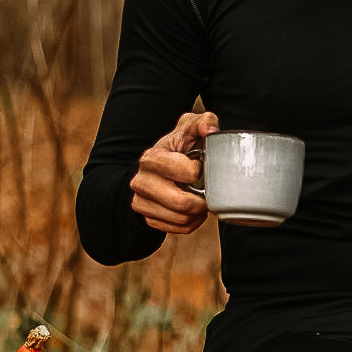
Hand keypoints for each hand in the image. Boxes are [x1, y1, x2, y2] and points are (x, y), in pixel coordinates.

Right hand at [130, 111, 218, 233]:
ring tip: (199, 198)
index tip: (199, 166)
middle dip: (202, 199)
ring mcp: (141, 202)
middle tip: (206, 191)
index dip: (200, 171)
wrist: (155, 170)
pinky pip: (179, 229)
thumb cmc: (178, 148)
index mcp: (152, 158)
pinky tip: (192, 210)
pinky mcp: (147, 218)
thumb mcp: (188, 129)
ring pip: (182, 219)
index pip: (188, 173)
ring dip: (198, 212)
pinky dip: (191, 222)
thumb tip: (210, 129)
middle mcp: (141, 182)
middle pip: (182, 203)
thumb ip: (202, 122)